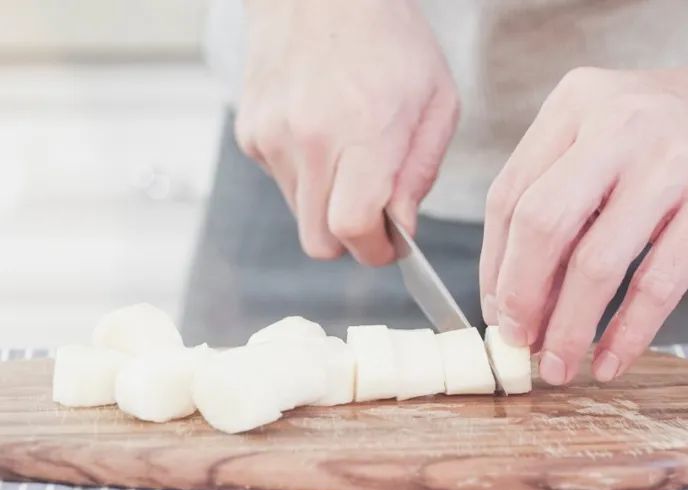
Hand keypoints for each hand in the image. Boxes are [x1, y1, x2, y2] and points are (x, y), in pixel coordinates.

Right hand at [234, 0, 457, 264]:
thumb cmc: (391, 41)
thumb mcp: (436, 102)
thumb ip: (420, 173)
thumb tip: (400, 228)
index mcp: (363, 132)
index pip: (353, 227)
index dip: (374, 250)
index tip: (391, 245)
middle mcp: (309, 140)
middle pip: (319, 240)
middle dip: (350, 241)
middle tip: (374, 215)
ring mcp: (272, 136)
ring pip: (299, 215)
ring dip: (327, 204)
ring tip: (349, 156)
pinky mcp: (251, 133)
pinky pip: (281, 182)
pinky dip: (304, 175)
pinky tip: (322, 134)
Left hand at [480, 56, 687, 384]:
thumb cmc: (681, 130)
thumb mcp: (609, 130)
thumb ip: (562, 191)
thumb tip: (514, 291)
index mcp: (576, 105)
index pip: (510, 196)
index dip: (495, 265)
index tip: (498, 312)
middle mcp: (618, 125)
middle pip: (542, 226)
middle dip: (521, 298)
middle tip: (518, 344)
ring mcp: (672, 162)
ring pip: (597, 263)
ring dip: (569, 328)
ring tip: (558, 367)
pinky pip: (658, 284)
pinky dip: (628, 333)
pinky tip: (612, 359)